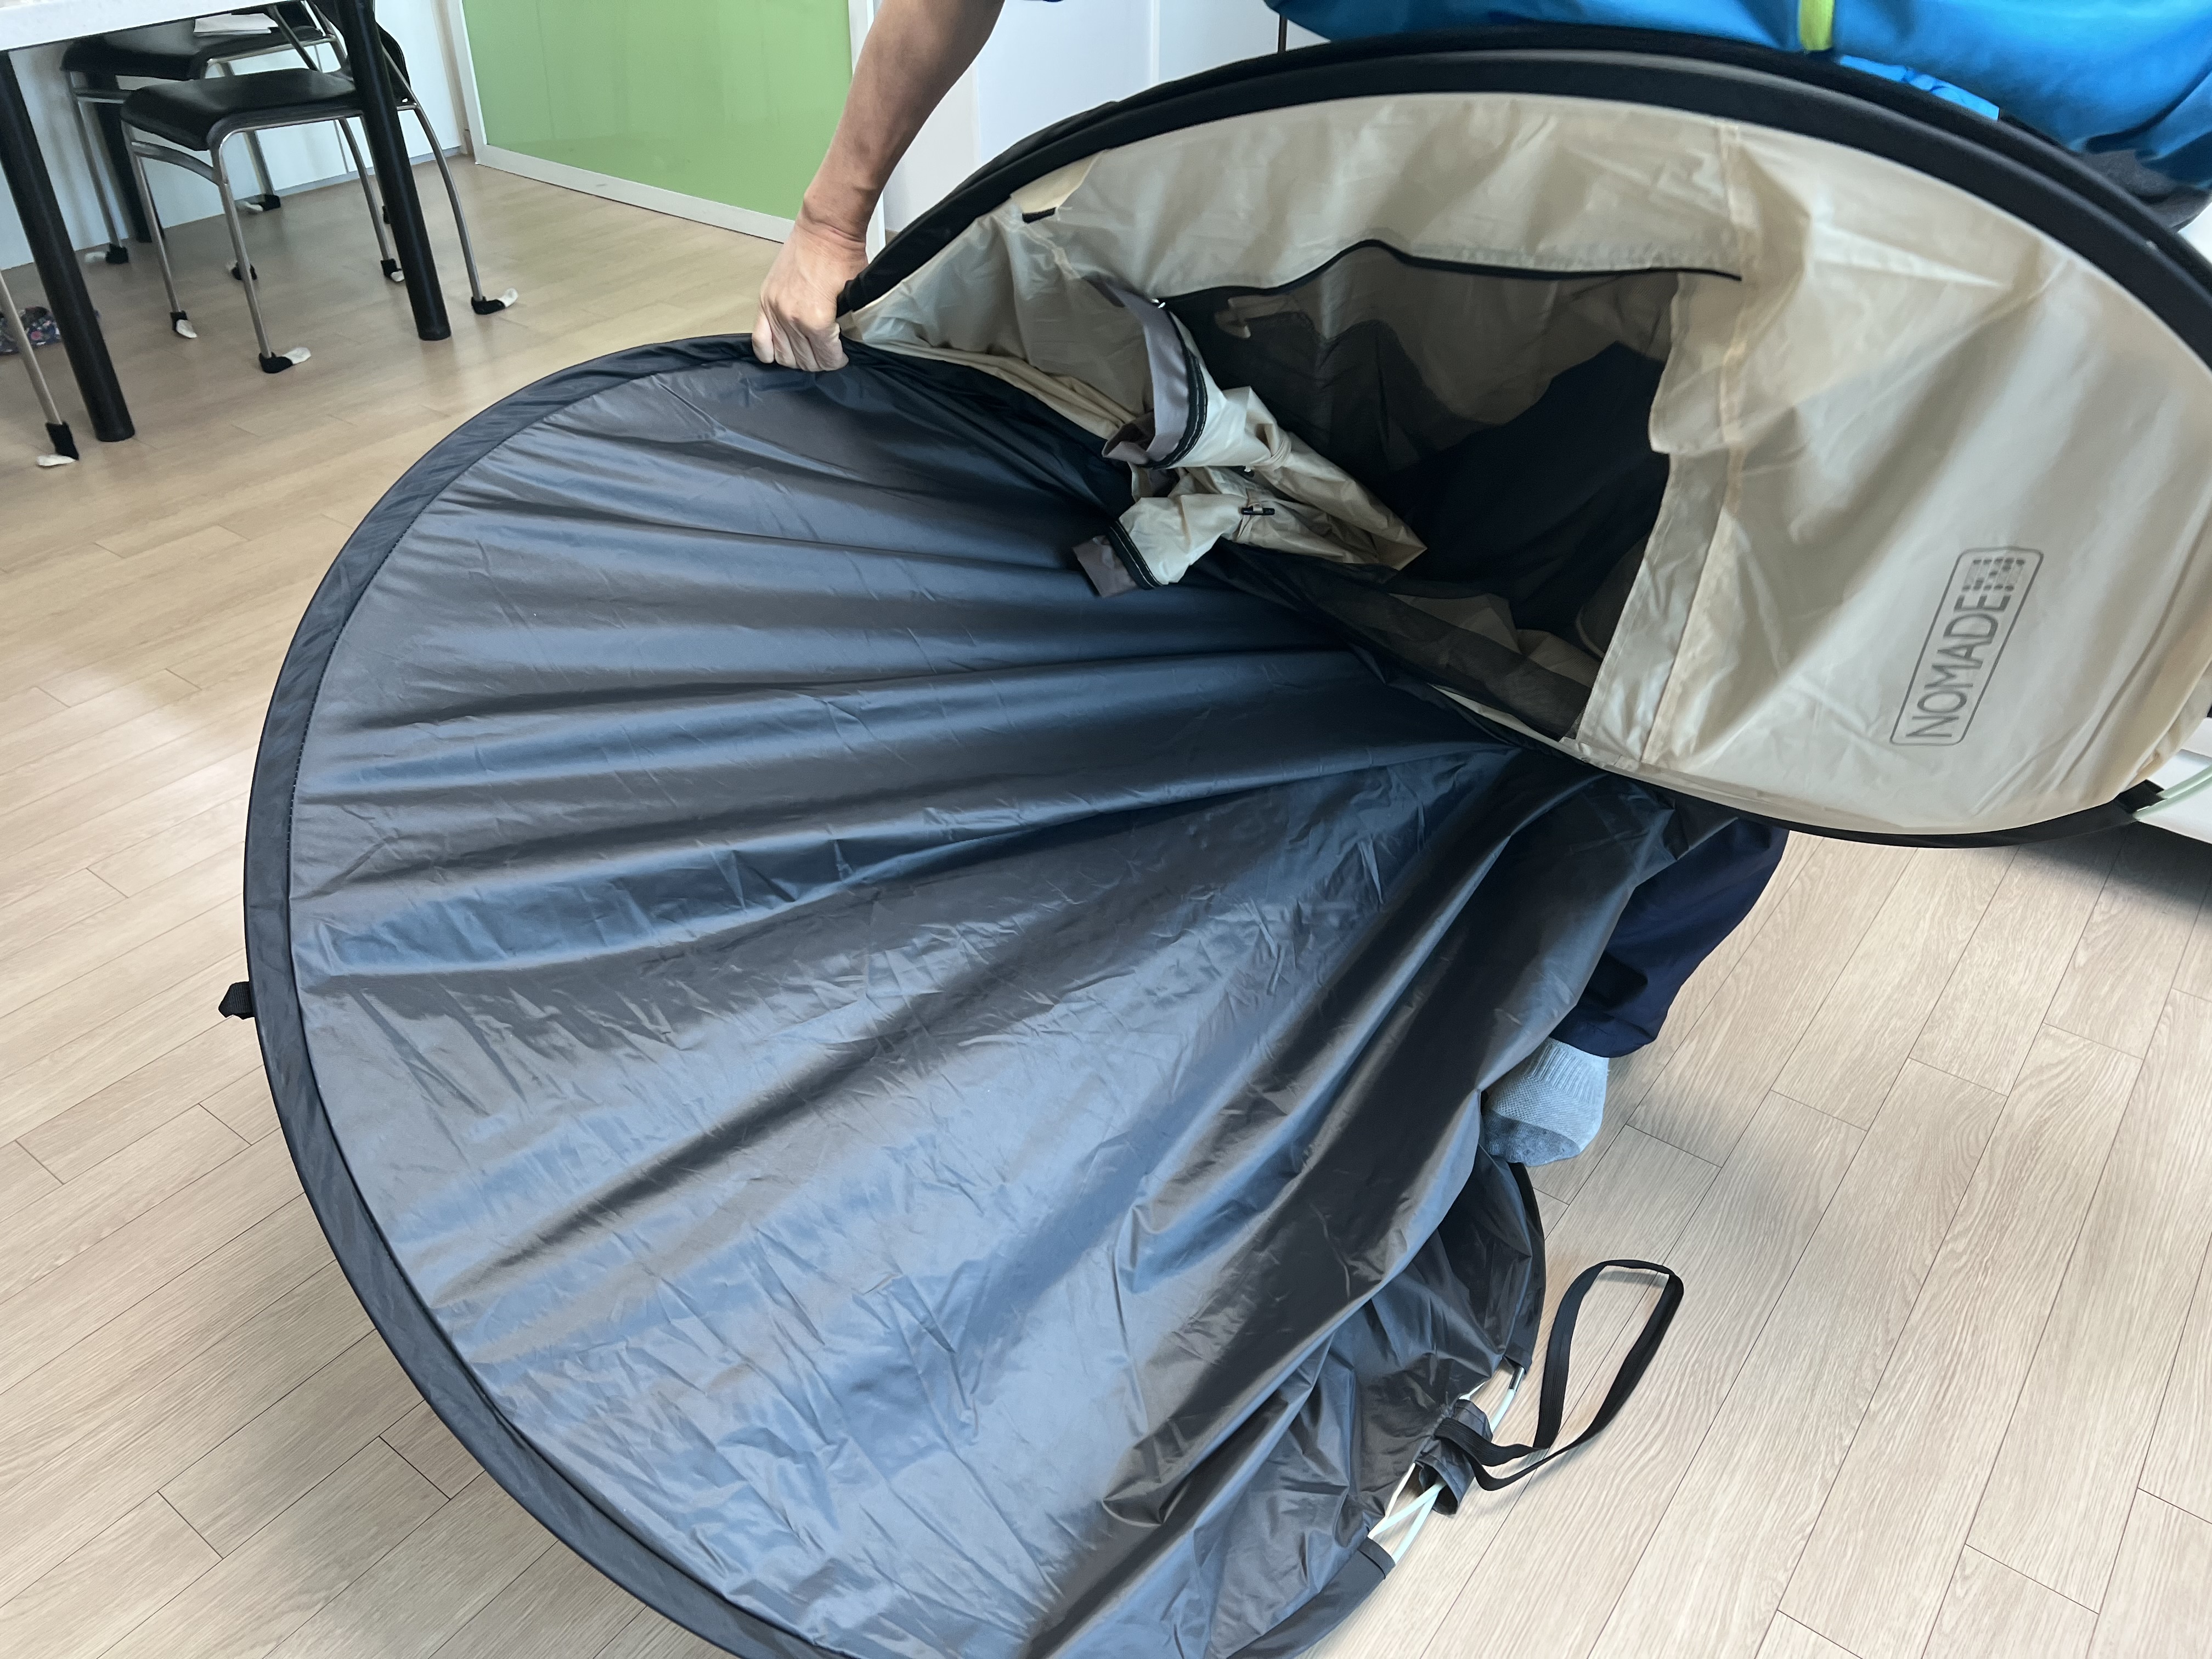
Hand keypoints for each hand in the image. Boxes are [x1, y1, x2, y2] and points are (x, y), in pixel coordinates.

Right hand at [752, 210, 868, 371]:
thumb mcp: (855, 297)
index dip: (837, 361)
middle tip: (828, 353)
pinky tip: (781, 351)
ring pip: (782, 355)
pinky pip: (759, 339)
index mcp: (816, 320)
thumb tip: (842, 345)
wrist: (824, 231)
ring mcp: (775, 310)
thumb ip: (846, 326)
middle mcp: (791, 318)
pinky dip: (768, 351)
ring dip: (797, 358)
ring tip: (809, 350)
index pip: (826, 358)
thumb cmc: (842, 257)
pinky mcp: (765, 301)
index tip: (841, 357)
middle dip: (819, 361)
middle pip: (804, 360)